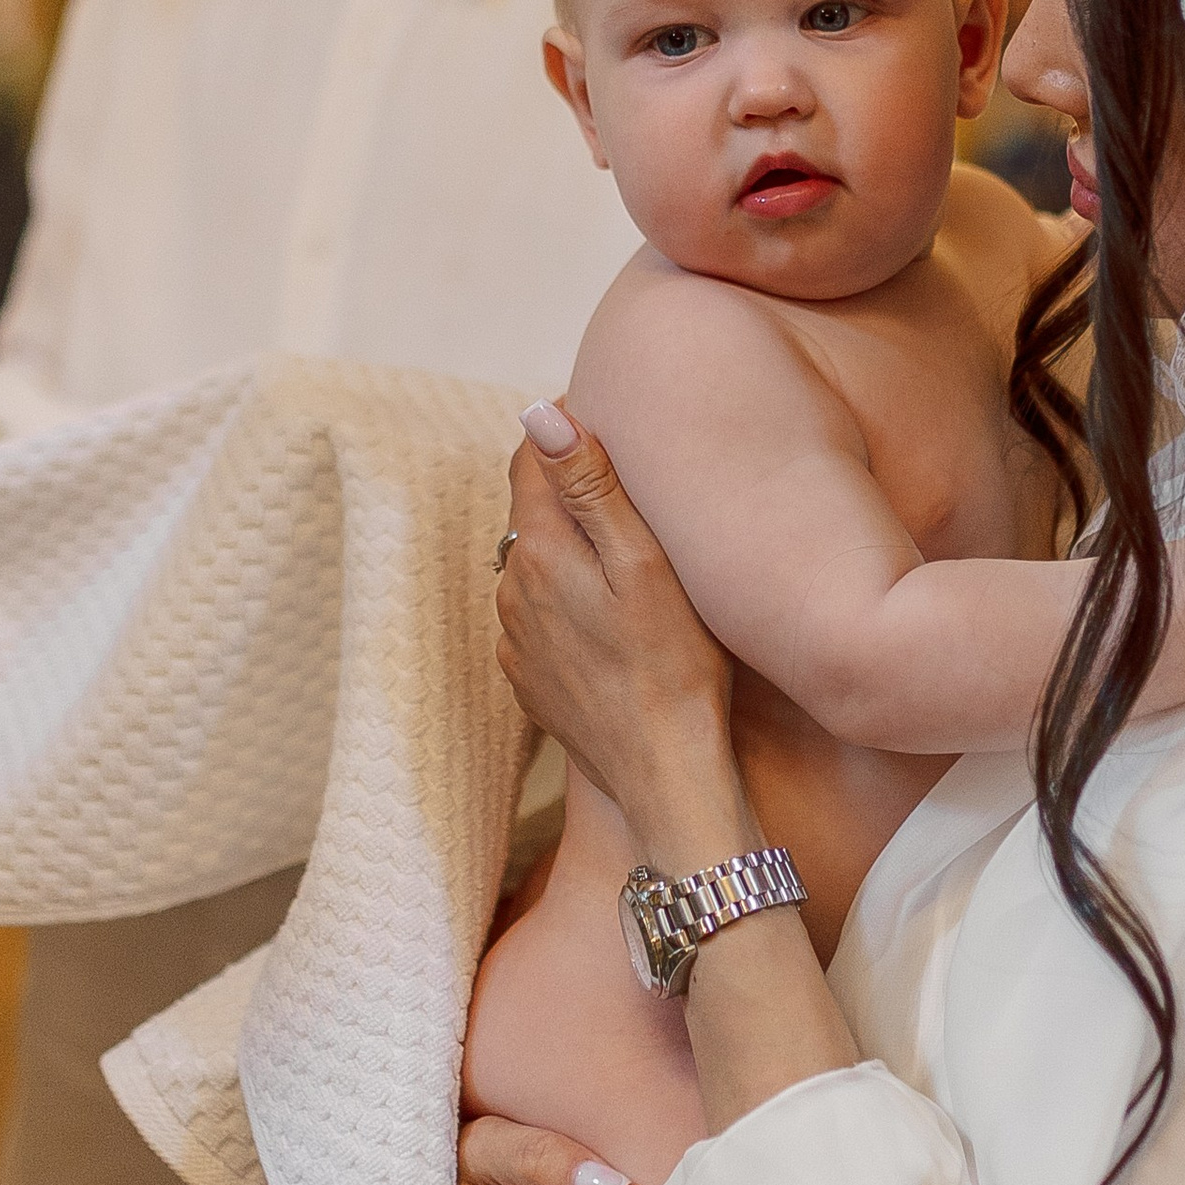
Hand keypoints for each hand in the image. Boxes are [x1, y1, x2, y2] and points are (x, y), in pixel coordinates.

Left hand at [495, 407, 734, 819]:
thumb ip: (590, 484)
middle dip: (571, 495)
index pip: (532, 459)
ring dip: (570, 553)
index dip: (569, 434)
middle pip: (532, 513)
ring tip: (629, 564)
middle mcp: (512, 591)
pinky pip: (541, 618)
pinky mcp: (530, 678)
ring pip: (535, 567)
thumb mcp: (644, 561)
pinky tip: (615, 623)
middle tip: (635, 495)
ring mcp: (516, 640)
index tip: (614, 427)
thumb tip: (539, 412)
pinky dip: (569, 605)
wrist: (666, 772)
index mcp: (540, 551)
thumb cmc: (673, 664)